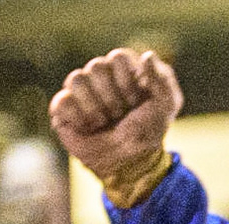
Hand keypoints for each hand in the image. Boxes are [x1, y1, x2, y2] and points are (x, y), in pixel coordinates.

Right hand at [48, 48, 182, 199]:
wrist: (128, 162)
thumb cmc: (147, 132)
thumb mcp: (166, 107)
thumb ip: (163, 80)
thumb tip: (147, 56)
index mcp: (123, 70)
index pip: (118, 58)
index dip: (128, 83)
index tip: (136, 103)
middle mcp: (100, 76)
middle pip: (96, 67)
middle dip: (113, 98)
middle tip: (120, 115)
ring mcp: (80, 91)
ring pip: (77, 79)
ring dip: (96, 108)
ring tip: (104, 122)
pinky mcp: (63, 108)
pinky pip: (62, 101)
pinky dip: (78, 118)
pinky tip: (88, 128)